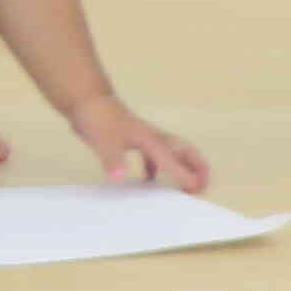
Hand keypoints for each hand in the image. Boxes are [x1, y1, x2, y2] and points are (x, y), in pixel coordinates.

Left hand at [73, 97, 206, 191]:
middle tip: (203, 186)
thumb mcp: (104, 140)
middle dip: (198, 168)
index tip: (195, 190)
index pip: (173, 160)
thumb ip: (113, 159)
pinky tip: (149, 181)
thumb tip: (118, 177)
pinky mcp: (136, 139)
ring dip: (184, 168)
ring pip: (174, 154)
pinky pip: (154, 156)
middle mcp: (154, 138)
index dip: (185, 175)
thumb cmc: (98, 117)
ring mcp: (146, 138)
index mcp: (151, 140)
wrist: (88, 100)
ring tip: (187, 185)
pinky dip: (158, 169)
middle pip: (186, 152)